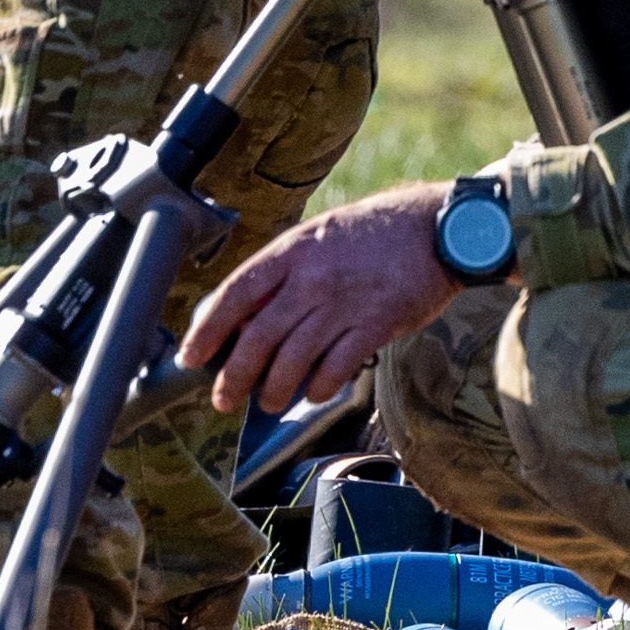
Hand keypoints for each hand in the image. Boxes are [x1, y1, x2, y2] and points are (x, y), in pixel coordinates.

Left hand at [179, 182, 462, 412]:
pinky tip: (314, 392)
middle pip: (258, 337)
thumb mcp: (319, 237)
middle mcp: (313, 278)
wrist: (437, 228)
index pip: (236, 293)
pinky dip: (318, 388)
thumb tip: (243, 315)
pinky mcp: (375, 325)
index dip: (207, 329)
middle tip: (225, 399)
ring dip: (274, 390)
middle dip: (235, 376)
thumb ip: (284, 272)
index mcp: (293, 251)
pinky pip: (335, 369)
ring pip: (292, 360)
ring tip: (269, 402)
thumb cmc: (374, 234)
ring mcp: (344, 303)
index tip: (192, 356)